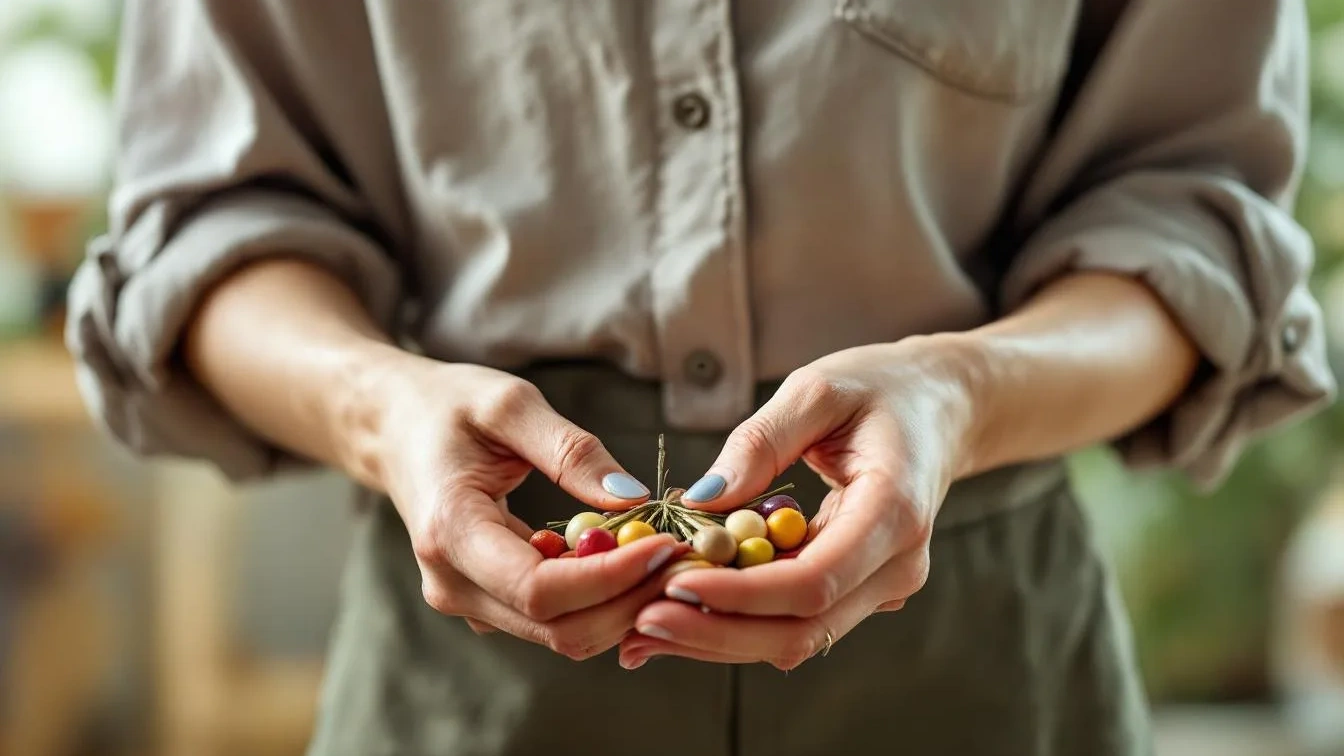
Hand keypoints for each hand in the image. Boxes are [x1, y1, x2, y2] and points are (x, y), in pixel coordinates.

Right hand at [365, 355, 684, 659]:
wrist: (393, 428)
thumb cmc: (447, 407)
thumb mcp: (508, 404)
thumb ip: (570, 450)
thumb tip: (632, 499)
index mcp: (450, 532)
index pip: (541, 590)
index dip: (612, 578)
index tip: (667, 543)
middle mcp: (453, 585)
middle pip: (560, 628)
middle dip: (631, 598)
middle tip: (682, 551)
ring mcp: (467, 602)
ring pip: (563, 634)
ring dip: (623, 604)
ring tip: (664, 552)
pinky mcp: (487, 604)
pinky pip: (554, 620)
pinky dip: (601, 599)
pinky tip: (630, 557)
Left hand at [618, 336, 979, 669]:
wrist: (941, 408)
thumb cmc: (879, 388)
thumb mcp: (817, 390)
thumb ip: (760, 442)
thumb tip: (700, 500)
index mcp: (894, 512)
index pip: (812, 582)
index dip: (739, 595)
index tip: (670, 582)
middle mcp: (896, 566)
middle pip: (801, 629)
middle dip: (715, 632)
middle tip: (638, 623)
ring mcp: (881, 586)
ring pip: (795, 638)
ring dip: (716, 639)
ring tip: (640, 628)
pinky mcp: (858, 590)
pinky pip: (794, 619)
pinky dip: (735, 621)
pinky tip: (677, 613)